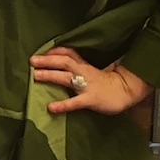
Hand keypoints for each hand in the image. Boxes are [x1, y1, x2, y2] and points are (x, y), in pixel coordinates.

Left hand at [30, 47, 150, 115]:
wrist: (127, 92)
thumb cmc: (106, 83)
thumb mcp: (91, 70)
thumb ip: (76, 66)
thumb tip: (58, 64)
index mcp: (84, 65)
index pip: (68, 53)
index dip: (53, 51)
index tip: (39, 52)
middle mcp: (84, 72)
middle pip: (64, 62)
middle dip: (47, 60)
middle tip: (31, 61)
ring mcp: (87, 85)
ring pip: (67, 78)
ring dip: (51, 75)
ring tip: (35, 76)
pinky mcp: (91, 99)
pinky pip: (75, 102)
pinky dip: (62, 104)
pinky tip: (51, 107)